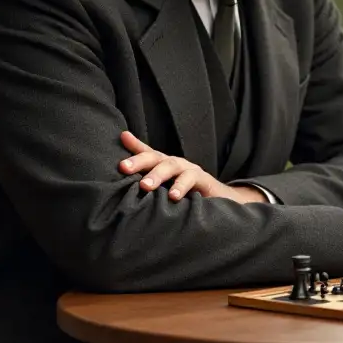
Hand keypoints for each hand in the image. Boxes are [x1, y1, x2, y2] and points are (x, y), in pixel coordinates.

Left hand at [118, 131, 265, 204]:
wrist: (221, 203)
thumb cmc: (188, 196)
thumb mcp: (166, 190)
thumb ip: (148, 183)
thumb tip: (122, 184)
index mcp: (164, 166)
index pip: (148, 154)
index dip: (134, 147)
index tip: (122, 139)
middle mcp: (176, 164)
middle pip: (156, 157)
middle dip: (139, 161)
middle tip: (123, 168)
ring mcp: (190, 170)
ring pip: (172, 166)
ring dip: (158, 175)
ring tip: (145, 186)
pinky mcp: (204, 180)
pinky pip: (191, 179)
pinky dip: (181, 187)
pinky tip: (173, 197)